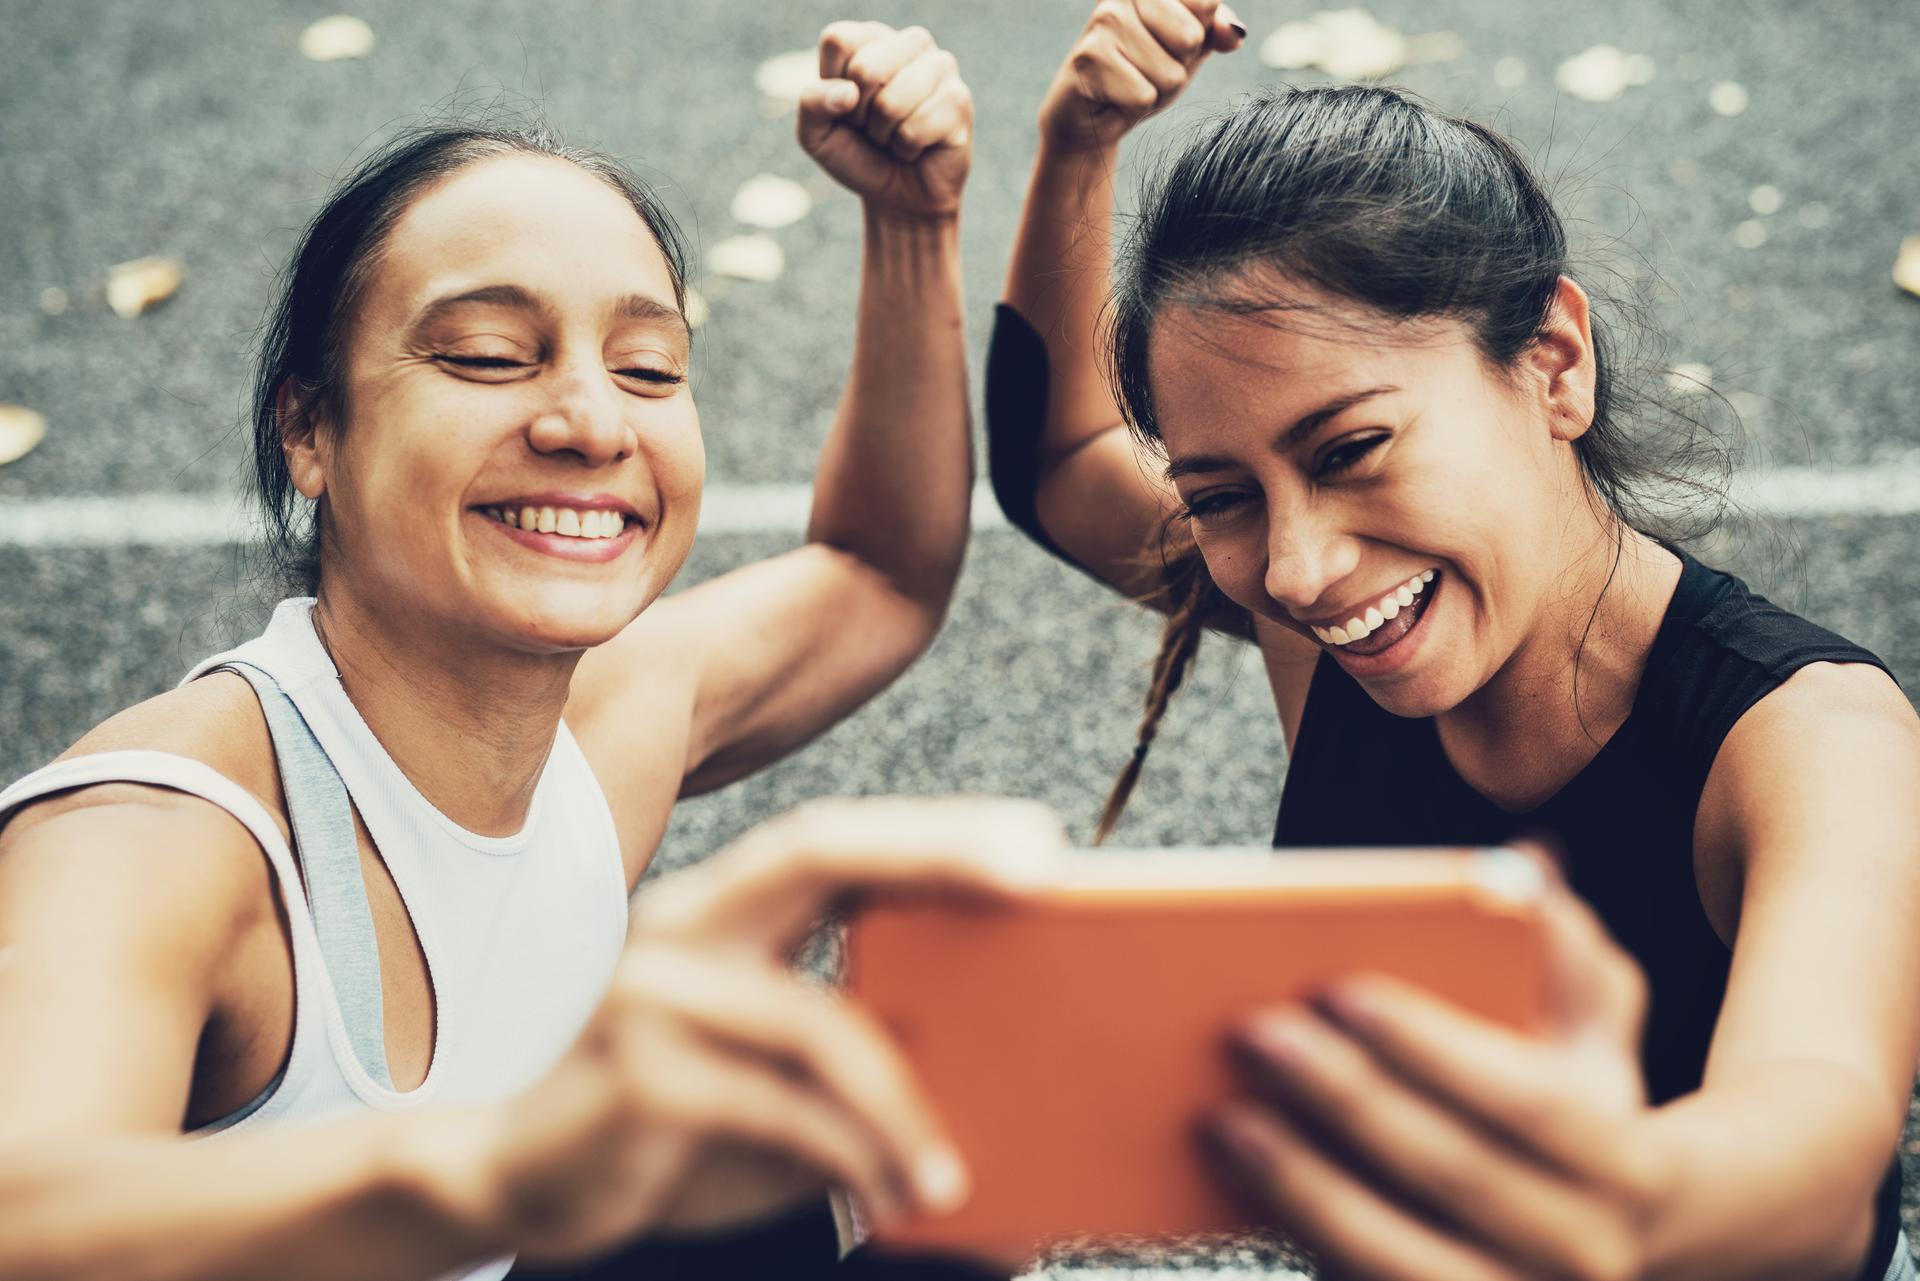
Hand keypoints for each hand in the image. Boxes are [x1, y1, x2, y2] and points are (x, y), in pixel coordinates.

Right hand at [468, 797, 1065, 1263]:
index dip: (931, 832)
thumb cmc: (661, 1124)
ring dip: (907, 1107)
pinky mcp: (641, 1076)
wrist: (505, 1183)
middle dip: (936, 849)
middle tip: (1040, 877)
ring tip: (955, 1177)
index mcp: (717, 911)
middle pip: (816, 850)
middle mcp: (680, 926)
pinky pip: (781, 1109)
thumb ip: (850, 1049)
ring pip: (819, 1021)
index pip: (830, 842)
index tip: (1036, 842)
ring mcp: (653, 994)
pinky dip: (851, 1156)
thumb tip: (993, 1062)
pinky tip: (889, 1197)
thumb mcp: (767, 1078)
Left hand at [797, 22, 973, 221]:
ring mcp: (940, 67)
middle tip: (874, 126)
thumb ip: (812, 104)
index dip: (833, 85)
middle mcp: (909, 43)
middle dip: (860, 114)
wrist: (899, 196)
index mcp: (872, 38)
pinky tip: (918, 146)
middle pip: (865, 68)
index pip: (838, 40)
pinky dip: (907, 148)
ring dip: (885, 134)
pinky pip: (915, 128)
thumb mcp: (817, 135)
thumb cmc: (858, 156)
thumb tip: (848, 92)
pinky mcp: (959, 98)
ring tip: (896, 136)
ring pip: (891, 102)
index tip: (847, 107)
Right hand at [1039, 0, 1245, 154]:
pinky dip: (1134, 109)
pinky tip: (1112, 98)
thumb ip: (1215, 32)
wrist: (1089, 118)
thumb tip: (1235, 33)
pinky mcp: (1091, 58)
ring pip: (1170, 72)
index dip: (1195, 38)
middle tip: (1145, 70)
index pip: (1207, 4)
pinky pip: (1145, 96)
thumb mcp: (1185, 50)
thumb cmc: (1139, 75)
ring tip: (1128, 85)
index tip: (1165, 46)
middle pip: (1190, 38)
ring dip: (1156, 92)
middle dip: (1177, 67)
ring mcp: (1105, 22)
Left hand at [1201, 861, 1675, 1280]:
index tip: (1338, 988)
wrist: (1609, 1252)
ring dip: (1303, 1187)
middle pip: (1450, 1174)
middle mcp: (1582, 1254)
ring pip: (1398, 1259)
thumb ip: (1573, 960)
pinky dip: (1300, 1242)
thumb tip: (1529, 873)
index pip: (1526, 1103)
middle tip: (1251, 1031)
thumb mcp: (1595, 1043)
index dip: (1431, 1045)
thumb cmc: (1576, 1121)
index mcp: (1625, 1166)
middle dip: (1345, 1099)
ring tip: (1220, 1115)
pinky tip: (1229, 1186)